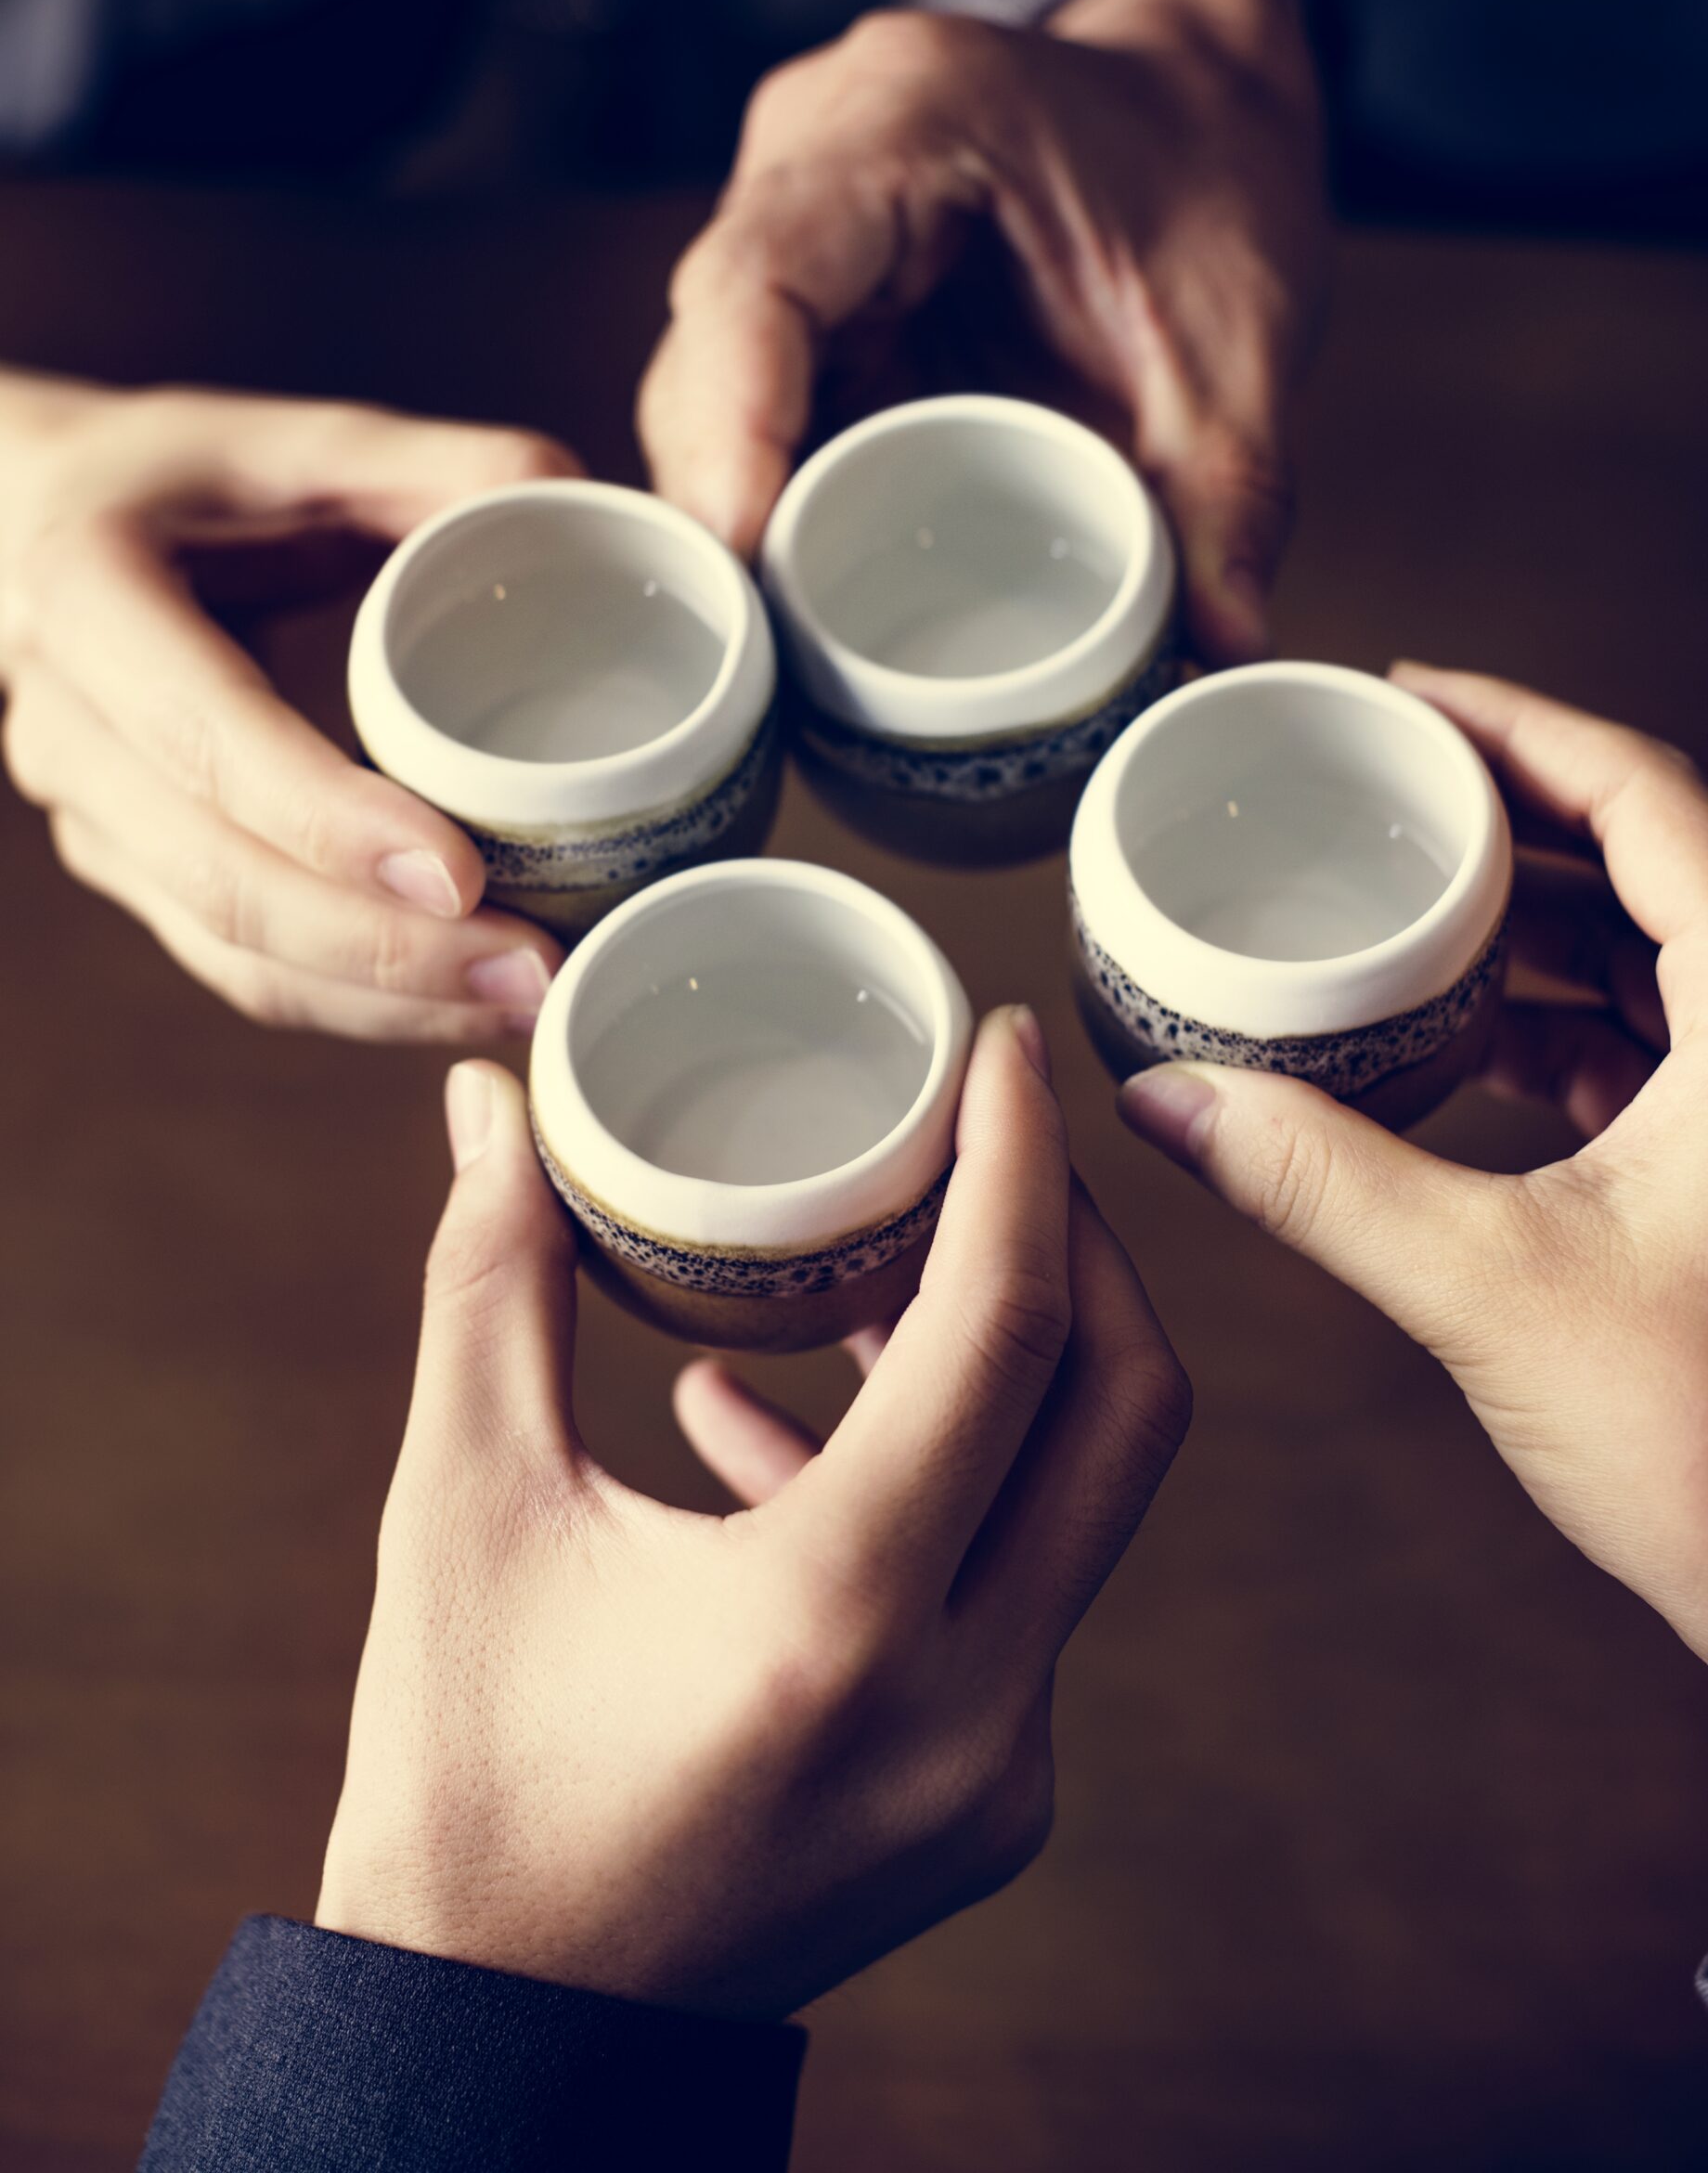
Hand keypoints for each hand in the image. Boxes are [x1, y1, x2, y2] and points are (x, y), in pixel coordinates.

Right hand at [0, 370, 580, 1039]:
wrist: (36, 533)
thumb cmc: (191, 481)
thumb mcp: (297, 442)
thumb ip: (436, 465)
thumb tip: (576, 501)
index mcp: (92, 598)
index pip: (207, 738)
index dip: (329, 820)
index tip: (464, 873)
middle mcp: (69, 728)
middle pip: (223, 879)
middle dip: (388, 949)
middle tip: (538, 968)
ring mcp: (90, 820)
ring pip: (233, 953)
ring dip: (385, 1002)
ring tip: (529, 1004)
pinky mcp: (134, 877)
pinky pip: (241, 971)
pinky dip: (356, 1008)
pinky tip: (465, 1007)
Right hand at [317, 1009, 1187, 2016]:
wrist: (497, 2037)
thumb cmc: (461, 1772)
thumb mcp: (464, 1507)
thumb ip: (494, 1281)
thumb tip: (495, 1103)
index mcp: (834, 1616)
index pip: (1004, 1332)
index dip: (1020, 1162)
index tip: (1004, 1044)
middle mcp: (963, 1702)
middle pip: (1119, 1407)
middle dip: (1077, 1243)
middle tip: (991, 1139)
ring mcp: (1000, 1770)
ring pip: (1086, 1497)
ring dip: (1014, 1359)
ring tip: (878, 1262)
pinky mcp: (994, 1802)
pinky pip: (1025, 1589)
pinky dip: (948, 1482)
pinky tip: (797, 1430)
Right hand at [639, 0, 1327, 662]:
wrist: (1202, 105)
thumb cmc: (1213, 177)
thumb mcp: (1242, 338)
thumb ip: (1234, 493)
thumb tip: (1230, 648)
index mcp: (912, 112)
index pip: (760, 277)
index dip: (732, 425)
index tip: (743, 555)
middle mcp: (814, 145)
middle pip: (707, 347)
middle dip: (723, 504)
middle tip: (761, 651)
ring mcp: (790, 214)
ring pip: (705, 384)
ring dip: (734, 514)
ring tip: (773, 647)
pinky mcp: (801, 288)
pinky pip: (747, 402)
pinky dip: (765, 498)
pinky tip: (794, 594)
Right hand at [1118, 666, 1707, 1657]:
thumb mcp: (1496, 1289)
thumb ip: (1323, 1181)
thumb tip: (1171, 1102)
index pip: (1649, 798)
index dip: (1522, 725)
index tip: (1408, 696)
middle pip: (1651, 865)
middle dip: (1507, 830)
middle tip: (1378, 807)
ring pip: (1658, 962)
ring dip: (1532, 938)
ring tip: (1396, 924)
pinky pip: (1662, 1051)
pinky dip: (1559, 1035)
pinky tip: (1457, 1056)